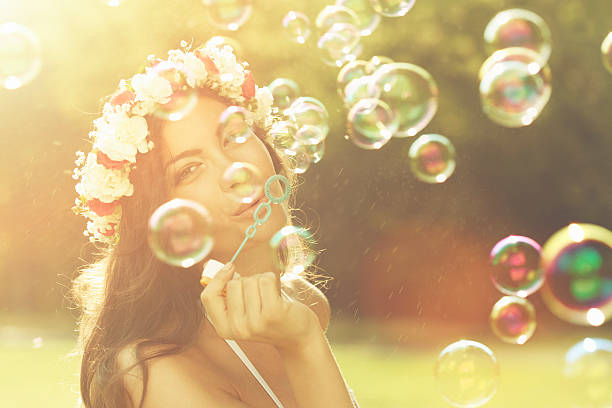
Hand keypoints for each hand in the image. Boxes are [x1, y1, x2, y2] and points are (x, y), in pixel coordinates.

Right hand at [200, 263, 320, 351]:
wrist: (297, 336)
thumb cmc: (268, 319)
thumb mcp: (242, 312)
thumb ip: (227, 294)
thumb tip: (216, 267)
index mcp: (224, 329)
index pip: (208, 297)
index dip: (217, 278)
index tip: (229, 268)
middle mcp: (238, 328)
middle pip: (233, 284)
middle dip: (246, 281)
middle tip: (259, 295)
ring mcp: (255, 322)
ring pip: (249, 280)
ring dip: (260, 281)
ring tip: (269, 296)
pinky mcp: (273, 313)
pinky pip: (265, 280)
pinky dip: (271, 279)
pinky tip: (277, 293)